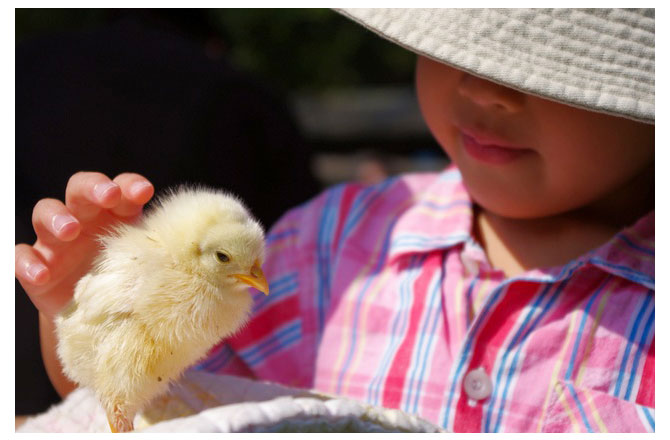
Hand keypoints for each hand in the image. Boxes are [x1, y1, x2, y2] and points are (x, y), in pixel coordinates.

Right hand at [15, 172, 153, 317]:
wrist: (101, 316)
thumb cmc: (131, 280)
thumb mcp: (148, 266)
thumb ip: (166, 255)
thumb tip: (206, 260)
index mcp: (117, 214)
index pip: (121, 189)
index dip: (130, 185)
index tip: (145, 191)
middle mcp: (85, 219)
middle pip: (81, 189)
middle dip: (93, 187)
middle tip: (107, 196)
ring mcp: (57, 240)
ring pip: (46, 212)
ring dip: (57, 217)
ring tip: (70, 230)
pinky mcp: (37, 264)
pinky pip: (21, 255)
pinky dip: (27, 263)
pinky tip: (41, 274)